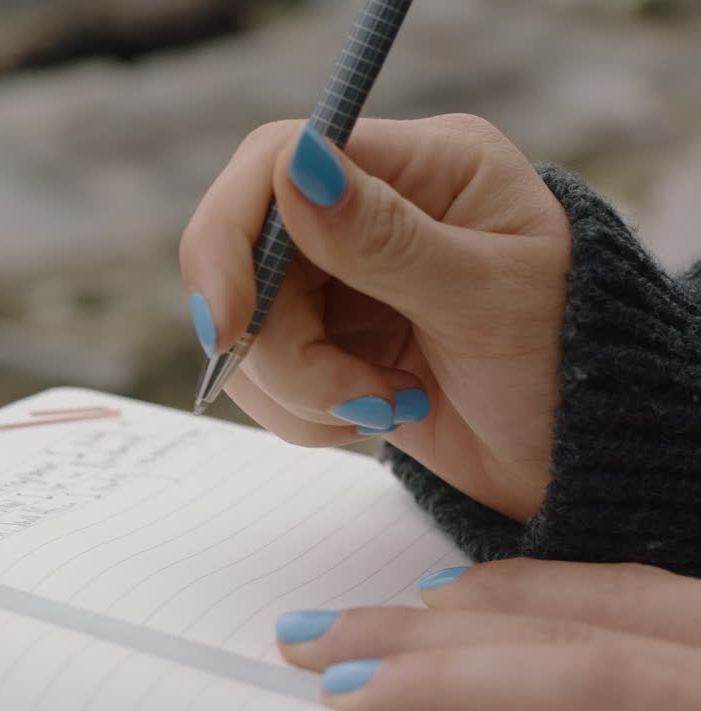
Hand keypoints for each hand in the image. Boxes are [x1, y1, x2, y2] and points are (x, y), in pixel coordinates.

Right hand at [179, 114, 571, 521]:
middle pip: (245, 257)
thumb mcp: (489, 297)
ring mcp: (338, 276)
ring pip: (246, 326)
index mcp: (418, 164)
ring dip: (302, 388)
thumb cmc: (567, 363)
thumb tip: (294, 168)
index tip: (228, 324)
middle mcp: (365, 209)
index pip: (275, 160)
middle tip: (354, 396)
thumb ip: (386, 237)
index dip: (230, 238)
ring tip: (388, 406)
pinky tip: (376, 415)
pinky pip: (262, 375)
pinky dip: (304, 412)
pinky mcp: (322, 337)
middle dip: (282, 344)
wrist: (580, 453)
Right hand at [276, 559, 700, 710]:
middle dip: (424, 634)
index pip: (580, 672)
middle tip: (309, 639)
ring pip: (591, 591)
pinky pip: (625, 593)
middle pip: (566, 620)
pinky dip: (536, 597)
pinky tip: (475, 607)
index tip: (348, 695)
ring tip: (378, 622)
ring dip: (471, 608)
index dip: (450, 682)